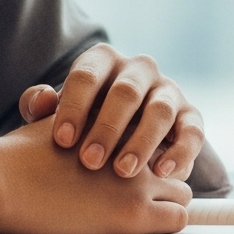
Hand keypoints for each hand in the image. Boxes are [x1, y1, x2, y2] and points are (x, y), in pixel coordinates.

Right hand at [0, 116, 192, 233]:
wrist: (0, 181)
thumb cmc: (14, 156)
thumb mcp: (50, 119)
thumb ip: (64, 111)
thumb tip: (51, 97)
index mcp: (121, 120)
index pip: (158, 135)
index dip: (148, 152)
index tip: (137, 170)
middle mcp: (138, 145)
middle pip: (175, 161)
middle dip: (163, 177)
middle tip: (143, 194)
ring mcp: (139, 180)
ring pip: (182, 192)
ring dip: (166, 202)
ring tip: (145, 214)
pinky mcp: (134, 212)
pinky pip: (177, 219)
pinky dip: (167, 224)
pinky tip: (145, 228)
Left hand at [18, 45, 205, 182]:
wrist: (117, 136)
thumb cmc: (78, 123)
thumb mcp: (56, 113)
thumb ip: (40, 107)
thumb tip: (42, 100)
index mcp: (103, 61)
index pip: (88, 75)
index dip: (75, 106)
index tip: (62, 141)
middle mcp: (139, 70)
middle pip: (126, 91)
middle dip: (107, 127)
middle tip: (89, 161)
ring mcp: (168, 91)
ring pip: (160, 109)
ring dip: (142, 141)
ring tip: (123, 171)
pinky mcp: (190, 117)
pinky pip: (193, 131)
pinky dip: (181, 151)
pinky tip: (163, 172)